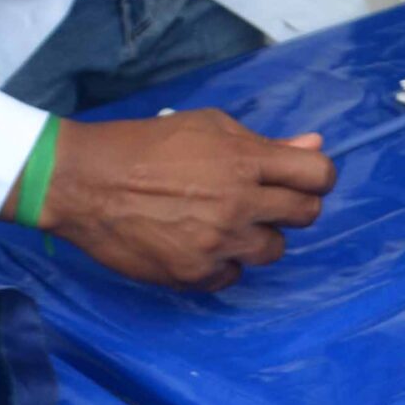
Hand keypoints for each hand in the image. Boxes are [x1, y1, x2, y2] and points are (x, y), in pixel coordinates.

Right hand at [40, 109, 335, 292]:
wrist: (86, 182)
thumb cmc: (147, 145)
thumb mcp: (208, 127)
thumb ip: (264, 142)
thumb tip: (315, 144)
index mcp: (245, 161)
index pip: (318, 176)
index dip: (318, 179)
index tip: (304, 181)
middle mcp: (239, 204)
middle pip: (306, 216)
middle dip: (294, 208)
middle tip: (266, 203)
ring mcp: (218, 243)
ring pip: (274, 250)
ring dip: (259, 238)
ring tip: (228, 224)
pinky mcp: (194, 274)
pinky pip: (233, 276)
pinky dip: (223, 263)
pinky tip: (201, 245)